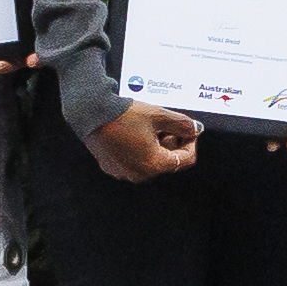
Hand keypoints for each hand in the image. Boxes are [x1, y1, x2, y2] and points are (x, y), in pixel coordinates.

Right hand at [89, 100, 204, 183]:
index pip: (185, 159)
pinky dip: (140, 149)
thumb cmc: (122, 115)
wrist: (91, 112)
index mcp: (153, 164)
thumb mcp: (158, 115)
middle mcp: (138, 173)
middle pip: (167, 161)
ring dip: (156, 146)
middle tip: (167, 124)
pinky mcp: (111, 166)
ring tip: (149, 126)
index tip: (188, 129)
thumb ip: (181, 124)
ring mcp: (123, 172)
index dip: (190, 142)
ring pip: (150, 161)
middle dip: (172, 143)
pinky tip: (135, 132)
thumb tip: (195, 128)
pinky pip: (133, 160)